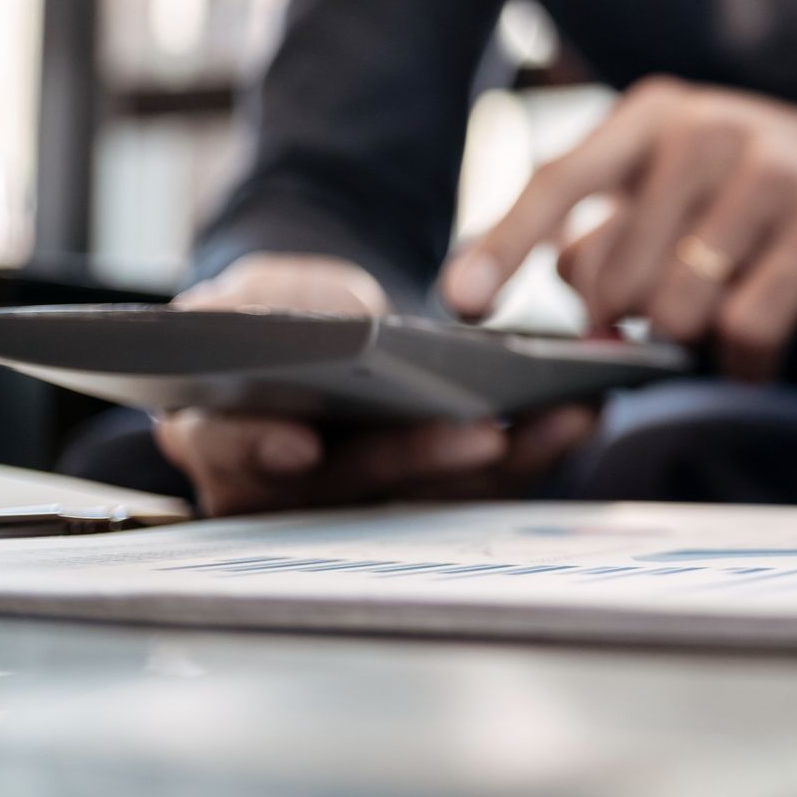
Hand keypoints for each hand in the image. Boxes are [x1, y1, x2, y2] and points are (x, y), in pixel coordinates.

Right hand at [164, 255, 592, 516]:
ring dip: (504, 462)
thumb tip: (295, 328)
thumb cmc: (268, 316)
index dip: (260, 449)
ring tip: (562, 417)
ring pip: (429, 496)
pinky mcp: (425, 493)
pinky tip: (578, 414)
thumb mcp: (249, 297)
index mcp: (219, 437)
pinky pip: (479, 485)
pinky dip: (533, 453)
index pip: (230, 453)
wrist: (311, 331)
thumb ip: (256, 312)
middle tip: (483, 434)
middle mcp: (284, 489)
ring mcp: (360, 499)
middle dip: (420, 459)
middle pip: (351, 487)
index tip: (299, 444)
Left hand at [441, 77, 796, 379]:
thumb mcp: (684, 192)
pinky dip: (745, 361)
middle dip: (632, 324)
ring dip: (693, 343)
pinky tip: (758, 355)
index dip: (502, 246)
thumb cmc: (765, 195)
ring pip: (680, 308)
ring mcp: (771, 171)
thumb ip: (615, 237)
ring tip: (723, 326)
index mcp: (656, 115)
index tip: (461, 303)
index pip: (558, 181)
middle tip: (672, 322)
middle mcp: (708, 130)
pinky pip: (749, 326)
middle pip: (618, 275)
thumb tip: (574, 306)